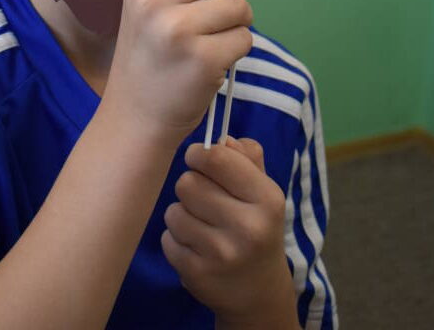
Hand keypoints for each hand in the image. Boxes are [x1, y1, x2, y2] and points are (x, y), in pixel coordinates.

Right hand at [103, 0, 268, 141]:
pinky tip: (216, 59)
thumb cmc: (151, 54)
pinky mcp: (201, 60)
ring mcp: (177, 30)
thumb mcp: (151, 4)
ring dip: (242, 17)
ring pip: (239, 4)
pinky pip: (244, 38)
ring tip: (218, 35)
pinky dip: (239, 46)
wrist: (135, 115)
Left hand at [162, 138, 298, 328]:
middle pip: (187, 183)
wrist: (260, 293)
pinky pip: (167, 239)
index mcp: (266, 199)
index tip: (198, 160)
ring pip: (174, 211)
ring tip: (200, 224)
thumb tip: (222, 139)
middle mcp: (247, 227)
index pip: (216, 158)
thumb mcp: (264, 191)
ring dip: (182, 213)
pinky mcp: (198, 275)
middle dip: (191, 185)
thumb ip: (247, 158)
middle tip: (203, 198)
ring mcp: (221, 254)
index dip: (199, 154)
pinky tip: (195, 247)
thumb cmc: (258, 228)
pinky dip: (176, 240)